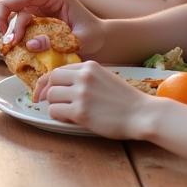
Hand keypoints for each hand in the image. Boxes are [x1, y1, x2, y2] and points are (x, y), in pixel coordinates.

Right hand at [0, 0, 103, 56]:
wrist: (101, 40)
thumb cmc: (94, 36)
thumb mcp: (79, 40)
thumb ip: (56, 41)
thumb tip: (31, 44)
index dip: (10, 5)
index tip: (0, 22)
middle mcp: (47, 0)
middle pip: (18, 4)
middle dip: (8, 21)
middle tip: (7, 41)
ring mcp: (43, 9)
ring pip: (19, 16)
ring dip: (12, 30)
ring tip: (11, 47)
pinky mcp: (41, 20)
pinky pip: (24, 25)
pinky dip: (18, 35)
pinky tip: (16, 46)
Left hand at [34, 60, 153, 137]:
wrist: (142, 114)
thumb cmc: (125, 100)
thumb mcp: (104, 78)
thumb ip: (85, 78)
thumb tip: (62, 85)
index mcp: (89, 67)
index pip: (58, 69)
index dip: (48, 81)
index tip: (44, 89)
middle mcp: (83, 77)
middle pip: (51, 80)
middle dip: (48, 92)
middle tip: (48, 102)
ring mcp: (81, 94)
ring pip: (51, 96)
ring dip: (54, 105)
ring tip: (66, 112)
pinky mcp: (80, 112)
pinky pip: (55, 111)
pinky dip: (58, 116)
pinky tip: (69, 119)